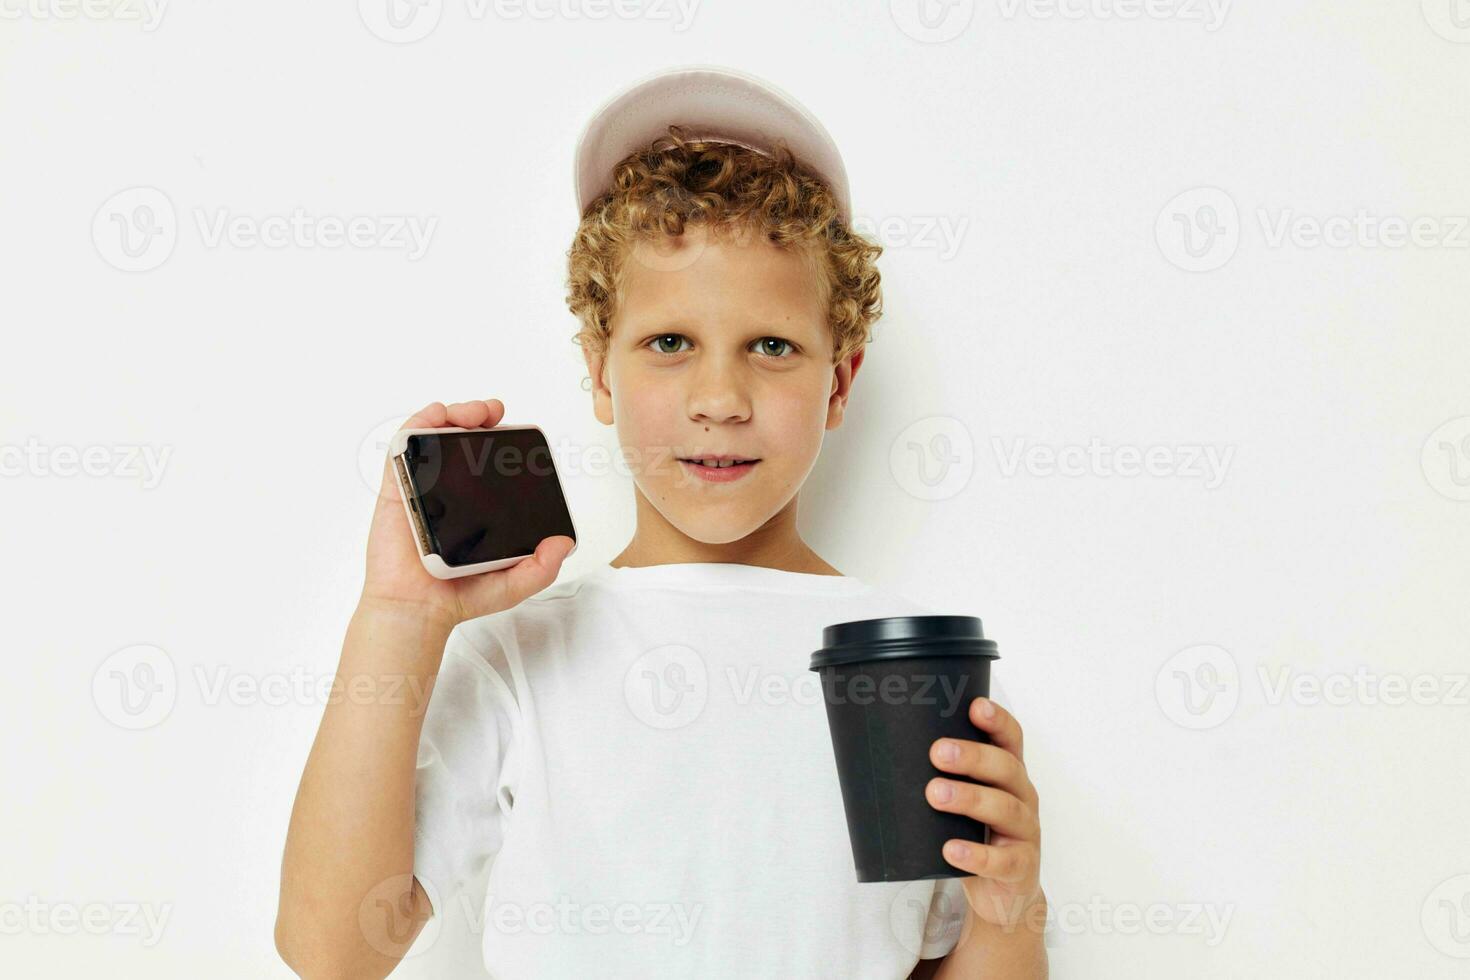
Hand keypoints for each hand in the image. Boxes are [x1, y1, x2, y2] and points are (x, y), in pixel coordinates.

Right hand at [360, 399, 574, 625]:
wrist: (418, 610)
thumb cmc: (459, 597)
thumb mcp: (514, 584)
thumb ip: (542, 567)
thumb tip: (564, 541)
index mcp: (477, 507)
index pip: (490, 463)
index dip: (503, 442)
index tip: (518, 434)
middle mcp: (450, 493)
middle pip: (463, 441)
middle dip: (480, 418)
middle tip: (494, 414)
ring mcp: (423, 488)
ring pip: (435, 437)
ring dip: (454, 414)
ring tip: (472, 413)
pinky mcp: (398, 490)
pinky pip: (403, 449)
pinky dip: (418, 424)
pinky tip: (436, 416)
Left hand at [926, 697, 1043, 928]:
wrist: (1002, 894)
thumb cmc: (975, 835)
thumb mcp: (965, 802)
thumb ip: (940, 778)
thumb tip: (877, 751)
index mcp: (1009, 775)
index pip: (1010, 739)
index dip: (997, 721)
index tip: (974, 706)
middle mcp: (1023, 797)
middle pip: (1006, 768)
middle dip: (973, 757)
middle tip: (938, 752)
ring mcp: (1024, 833)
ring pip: (1004, 809)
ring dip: (969, 798)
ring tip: (935, 794)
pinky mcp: (1020, 868)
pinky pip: (1001, 861)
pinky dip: (975, 855)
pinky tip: (950, 849)